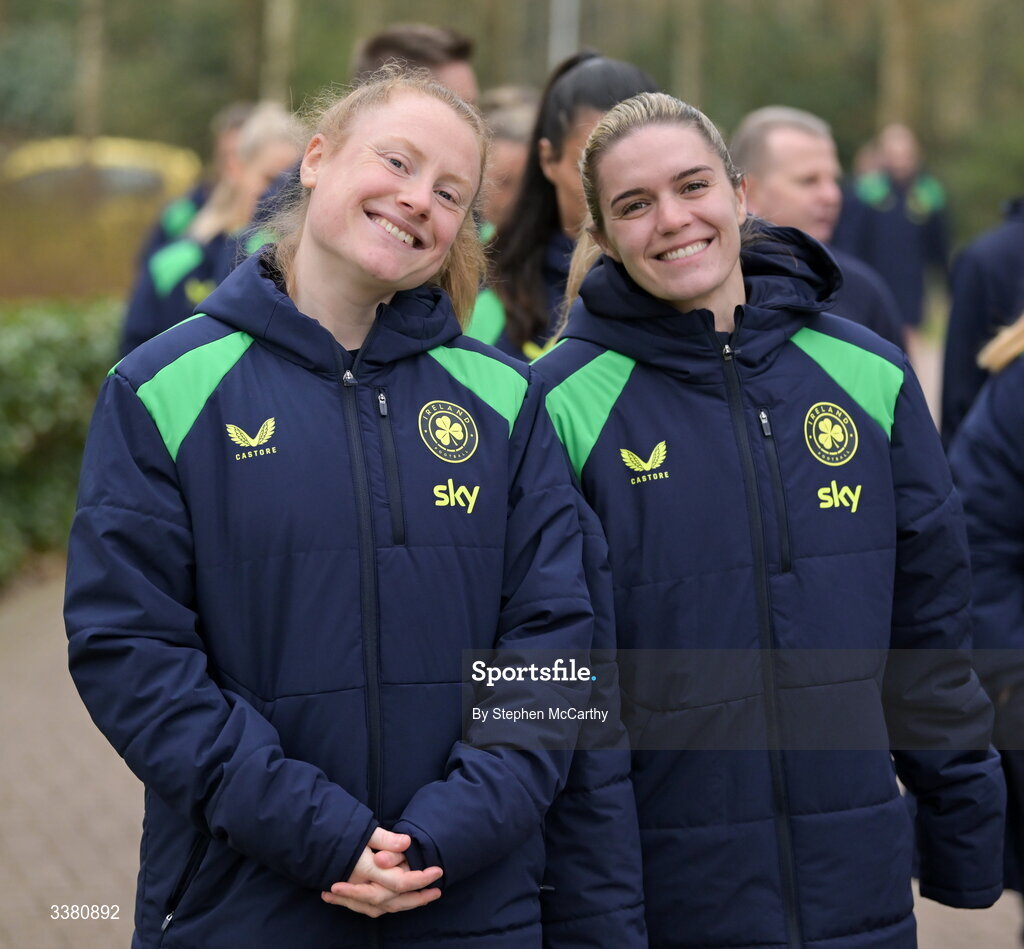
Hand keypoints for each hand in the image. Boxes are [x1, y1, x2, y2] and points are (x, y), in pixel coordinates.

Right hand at [321, 827, 442, 917]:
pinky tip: (391, 904)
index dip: (421, 879)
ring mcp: (352, 891)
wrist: (307, 839)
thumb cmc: (336, 831)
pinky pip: (366, 908)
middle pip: (393, 901)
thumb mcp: (363, 830)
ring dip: (402, 905)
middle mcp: (360, 886)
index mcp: (367, 871)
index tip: (438, 871)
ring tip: (420, 900)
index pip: (400, 882)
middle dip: (417, 899)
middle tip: (436, 892)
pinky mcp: (346, 892)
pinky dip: (382, 908)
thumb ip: (385, 839)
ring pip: (381, 907)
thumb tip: (407, 843)